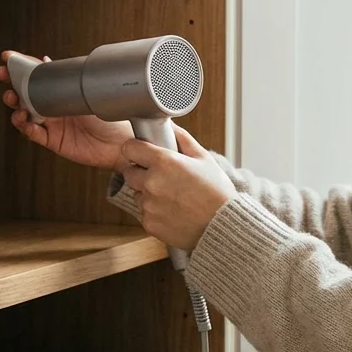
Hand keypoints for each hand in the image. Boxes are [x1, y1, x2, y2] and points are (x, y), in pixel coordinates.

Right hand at [0, 50, 133, 170]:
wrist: (121, 144)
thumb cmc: (111, 118)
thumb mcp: (88, 94)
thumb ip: (66, 81)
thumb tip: (48, 62)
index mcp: (62, 92)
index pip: (38, 77)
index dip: (21, 67)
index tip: (8, 58)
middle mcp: (55, 107)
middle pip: (26, 94)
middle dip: (12, 83)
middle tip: (2, 75)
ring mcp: (52, 124)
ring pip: (25, 113)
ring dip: (15, 105)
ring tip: (13, 100)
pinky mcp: (53, 141)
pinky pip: (33, 133)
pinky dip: (25, 126)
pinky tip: (23, 120)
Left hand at [121, 125, 236, 250]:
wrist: (222, 226)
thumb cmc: (217, 192)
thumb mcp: (203, 158)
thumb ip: (182, 138)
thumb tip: (169, 125)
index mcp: (163, 162)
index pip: (130, 148)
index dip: (135, 149)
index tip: (141, 153)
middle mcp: (152, 183)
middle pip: (129, 172)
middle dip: (141, 172)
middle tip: (161, 176)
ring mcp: (149, 205)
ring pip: (137, 193)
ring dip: (147, 192)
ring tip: (171, 196)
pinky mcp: (149, 223)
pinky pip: (144, 212)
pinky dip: (154, 211)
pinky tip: (172, 210)